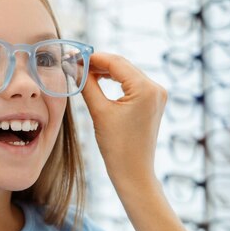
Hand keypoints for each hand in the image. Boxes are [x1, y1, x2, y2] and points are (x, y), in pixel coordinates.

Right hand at [81, 53, 166, 186]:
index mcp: (145, 89)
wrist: (133, 172)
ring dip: (106, 71)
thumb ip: (87, 85)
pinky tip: (99, 80)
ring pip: (127, 73)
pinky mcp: (153, 102)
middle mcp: (156, 88)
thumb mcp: (99, 112)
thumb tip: (74, 67)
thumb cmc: (117, 147)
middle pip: (122, 65)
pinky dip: (115, 81)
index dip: (92, 58)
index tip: (72, 57)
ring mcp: (157, 95)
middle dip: (98, 63)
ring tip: (83, 72)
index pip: (115, 62)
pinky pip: (132, 84)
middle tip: (74, 63)